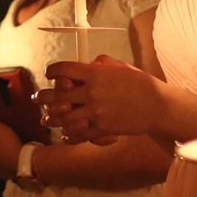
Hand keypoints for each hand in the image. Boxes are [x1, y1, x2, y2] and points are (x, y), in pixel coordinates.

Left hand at [34, 55, 161, 142]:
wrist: (158, 105)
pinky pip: (79, 133)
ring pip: (64, 116)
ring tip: (46, 119)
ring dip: (52, 118)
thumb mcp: (122, 67)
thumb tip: (92, 62)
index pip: (64, 69)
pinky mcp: (102, 128)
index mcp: (95, 73)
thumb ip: (104, 64)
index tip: (50, 73)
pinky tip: (64, 133)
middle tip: (38, 98)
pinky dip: (69, 134)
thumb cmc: (141, 84)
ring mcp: (96, 111)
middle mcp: (92, 91)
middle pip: (57, 95)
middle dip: (44, 97)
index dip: (53, 71)